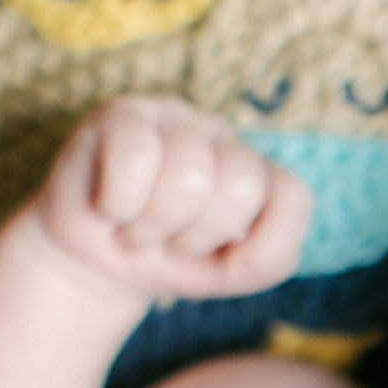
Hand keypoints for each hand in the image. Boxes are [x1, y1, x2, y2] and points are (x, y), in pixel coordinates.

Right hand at [33, 96, 312, 299]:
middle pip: (240, 187)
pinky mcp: (124, 112)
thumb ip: (264, 261)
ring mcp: (178, 119)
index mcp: (260, 176)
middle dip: (196, 237)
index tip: (222, 255)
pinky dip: (119, 204)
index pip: (294, 197)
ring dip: (152, 226)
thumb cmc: (167, 258)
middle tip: (168, 241)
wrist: (93, 257)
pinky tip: (111, 206)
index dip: (257, 245)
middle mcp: (226, 140)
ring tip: (136, 229)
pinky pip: (136, 158)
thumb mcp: (226, 275)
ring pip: (189, 177)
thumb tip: (246, 228)